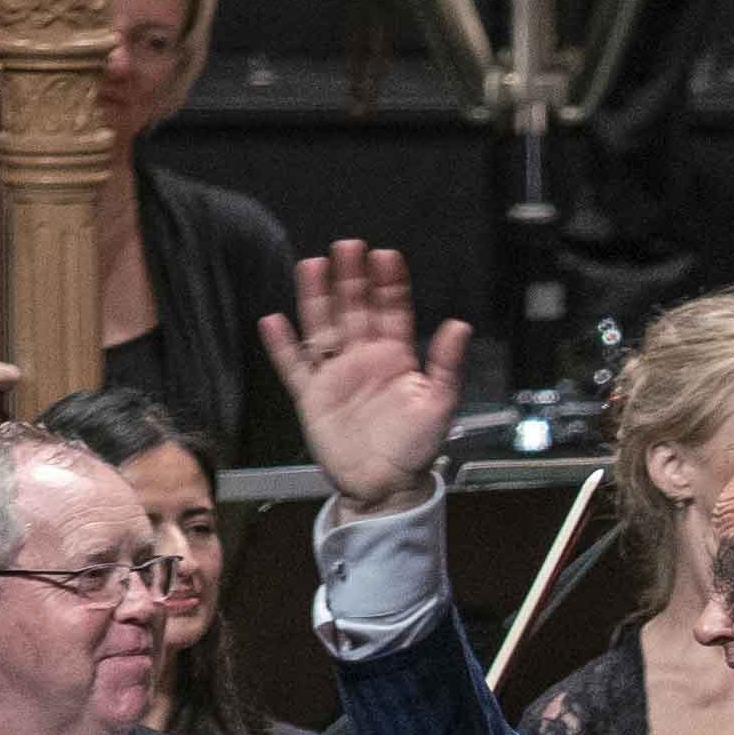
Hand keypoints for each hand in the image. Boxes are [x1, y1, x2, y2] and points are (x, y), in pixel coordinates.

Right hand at [258, 243, 468, 518]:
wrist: (385, 488)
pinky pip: (293, 367)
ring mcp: (336, 374)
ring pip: (322, 327)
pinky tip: (273, 321)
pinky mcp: (312, 396)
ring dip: (316, 298)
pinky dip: (282, 346)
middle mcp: (364, 359)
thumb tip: (459, 325)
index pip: (391, 312)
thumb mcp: (438, 406)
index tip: (386, 256)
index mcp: (396, 358)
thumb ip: (447, 365)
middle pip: (354, 310)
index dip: (388, 285)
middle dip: (352, 279)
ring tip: (312, 266)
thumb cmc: (416, 449)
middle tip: (348, 246)